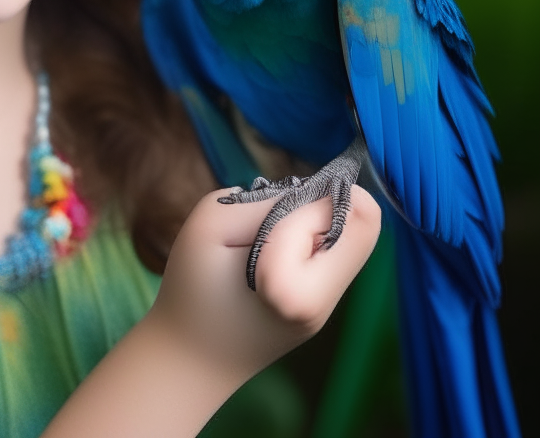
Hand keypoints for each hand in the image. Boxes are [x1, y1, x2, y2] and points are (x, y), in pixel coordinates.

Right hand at [150, 185, 381, 385]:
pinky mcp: (320, 312)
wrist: (188, 359)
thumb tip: (312, 194)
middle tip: (280, 210)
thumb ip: (265, 203)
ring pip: (354, 241)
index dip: (307, 196)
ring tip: (271, 233)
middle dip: (327, 203)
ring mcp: (325, 312)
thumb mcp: (212, 226)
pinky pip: (334, 258)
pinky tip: (276, 249)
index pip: (336, 216)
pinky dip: (311, 241)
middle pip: (366, 227)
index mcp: (295, 290)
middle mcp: (322, 304)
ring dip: (317, 222)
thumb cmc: (191, 288)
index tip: (276, 200)